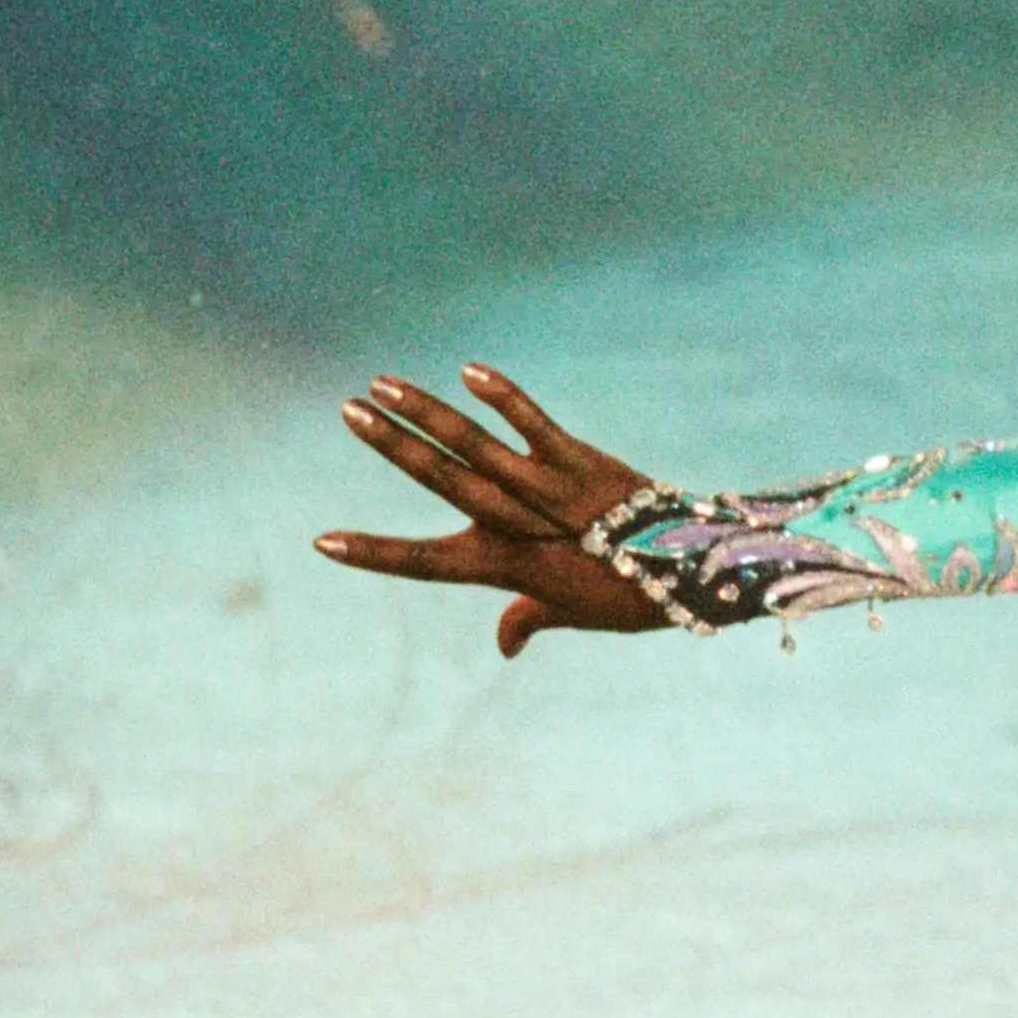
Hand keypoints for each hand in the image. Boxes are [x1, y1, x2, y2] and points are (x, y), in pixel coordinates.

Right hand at [317, 363, 674, 656]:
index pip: (426, 563)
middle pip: (443, 481)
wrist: (693, 571)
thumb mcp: (573, 613)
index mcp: (507, 567)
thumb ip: (529, 619)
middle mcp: (520, 525)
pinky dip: (505, 398)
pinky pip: (536, 424)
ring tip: (382, 383)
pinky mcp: (581, 461)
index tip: (324, 543)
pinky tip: (468, 371)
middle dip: (394, 446)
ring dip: (428, 411)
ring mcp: (549, 489)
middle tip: (348, 411)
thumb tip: (505, 646)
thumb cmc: (628, 596)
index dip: (375, 554)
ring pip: (477, 446)